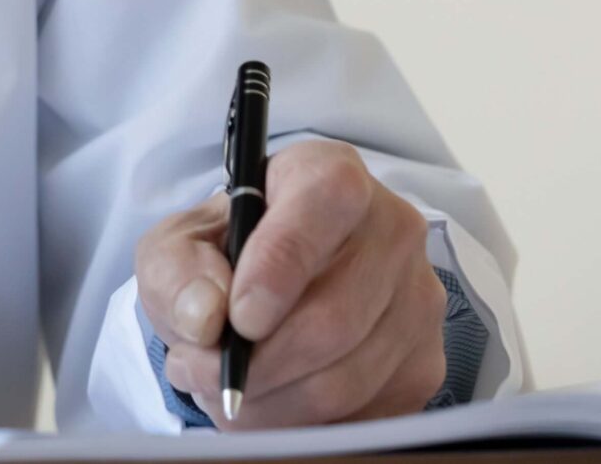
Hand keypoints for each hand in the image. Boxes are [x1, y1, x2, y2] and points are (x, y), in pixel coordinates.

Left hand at [136, 139, 447, 427]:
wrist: (264, 288)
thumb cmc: (223, 257)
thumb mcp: (176, 246)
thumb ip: (176, 268)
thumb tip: (206, 315)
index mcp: (330, 177)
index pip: (324, 205)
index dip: (279, 266)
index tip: (237, 317)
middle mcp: (392, 230)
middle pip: (335, 317)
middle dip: (255, 362)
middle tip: (198, 370)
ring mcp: (418, 301)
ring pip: (347, 378)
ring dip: (269, 400)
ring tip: (219, 386)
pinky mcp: (424, 364)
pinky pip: (363, 415)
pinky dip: (300, 424)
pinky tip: (263, 403)